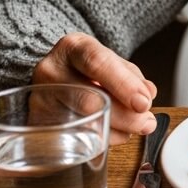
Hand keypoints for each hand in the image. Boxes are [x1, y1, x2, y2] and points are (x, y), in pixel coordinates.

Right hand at [32, 32, 158, 145]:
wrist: (55, 71)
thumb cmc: (86, 67)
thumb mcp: (109, 59)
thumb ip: (131, 76)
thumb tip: (148, 95)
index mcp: (72, 47)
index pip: (97, 63)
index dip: (123, 84)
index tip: (144, 103)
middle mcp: (51, 71)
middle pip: (88, 99)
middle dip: (124, 116)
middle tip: (146, 123)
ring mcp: (41, 99)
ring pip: (82, 124)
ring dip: (116, 131)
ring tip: (134, 128)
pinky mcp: (39, 122)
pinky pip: (74, 139)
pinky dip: (101, 140)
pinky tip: (113, 133)